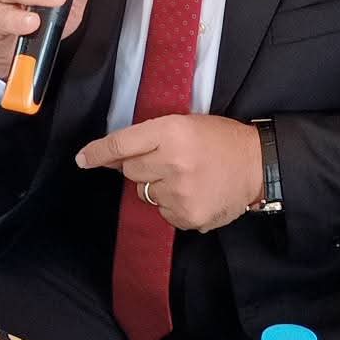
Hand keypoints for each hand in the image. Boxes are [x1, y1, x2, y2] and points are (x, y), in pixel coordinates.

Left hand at [76, 114, 263, 231]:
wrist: (257, 165)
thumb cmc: (220, 139)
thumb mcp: (186, 123)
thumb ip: (150, 136)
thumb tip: (113, 157)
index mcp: (172, 131)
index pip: (122, 144)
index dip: (98, 153)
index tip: (82, 159)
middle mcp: (172, 162)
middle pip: (130, 170)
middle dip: (142, 166)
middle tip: (167, 160)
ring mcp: (179, 193)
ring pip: (145, 193)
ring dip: (158, 185)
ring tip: (186, 176)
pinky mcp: (186, 216)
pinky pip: (162, 212)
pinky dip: (172, 204)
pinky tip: (194, 192)